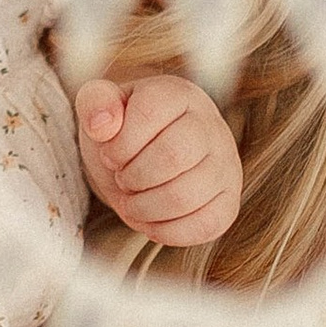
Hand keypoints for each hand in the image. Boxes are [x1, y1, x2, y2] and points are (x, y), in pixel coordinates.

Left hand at [77, 74, 244, 247]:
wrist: (148, 153)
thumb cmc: (123, 128)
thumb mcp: (101, 106)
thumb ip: (96, 102)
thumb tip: (102, 124)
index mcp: (178, 94)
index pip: (148, 115)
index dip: (119, 144)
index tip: (110, 154)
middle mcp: (210, 125)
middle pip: (172, 157)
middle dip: (132, 177)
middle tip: (122, 179)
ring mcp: (226, 164)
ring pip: (186, 196)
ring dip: (144, 208)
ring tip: (131, 200)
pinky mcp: (229, 200)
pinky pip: (206, 225)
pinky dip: (167, 231)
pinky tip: (150, 220)